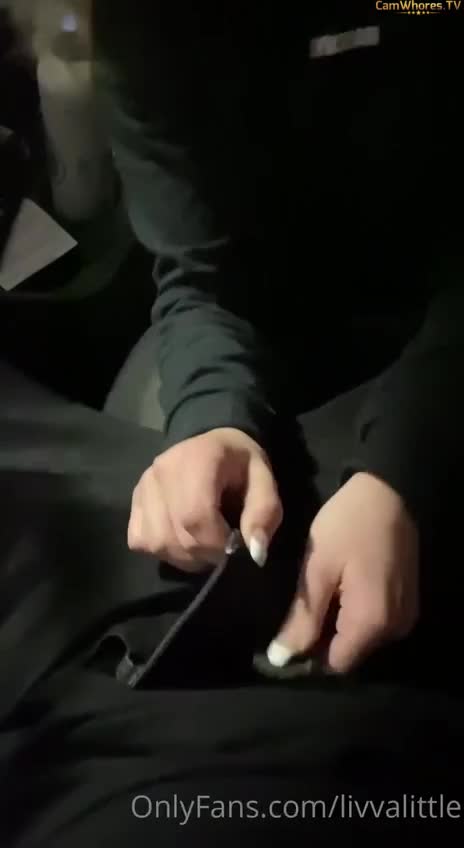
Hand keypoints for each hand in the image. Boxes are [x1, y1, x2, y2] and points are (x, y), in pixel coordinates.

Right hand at [128, 427, 282, 570]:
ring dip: (184, 556)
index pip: (195, 516)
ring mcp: (144, 485)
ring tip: (203, 545)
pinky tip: (181, 540)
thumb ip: (264, 513)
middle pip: (175, 534)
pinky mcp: (134, 498)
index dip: (216, 544)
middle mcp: (163, 470)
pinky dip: (163, 550)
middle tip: (222, 548)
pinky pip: (141, 540)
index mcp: (199, 459)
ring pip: (156, 542)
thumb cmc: (240, 464)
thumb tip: (254, 553)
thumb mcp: (264, 481)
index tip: (234, 547)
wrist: (212, 443)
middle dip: (204, 554)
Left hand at [267, 472, 418, 673]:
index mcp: (372, 623)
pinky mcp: (406, 602)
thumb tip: (280, 659)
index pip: (333, 665)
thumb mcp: (318, 569)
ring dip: (336, 626)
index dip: (305, 656)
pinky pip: (373, 623)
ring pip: (360, 639)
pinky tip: (336, 590)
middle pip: (348, 653)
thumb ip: (301, 619)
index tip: (281, 635)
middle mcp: (394, 629)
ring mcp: (404, 616)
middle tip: (293, 611)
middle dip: (320, 640)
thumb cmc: (348, 524)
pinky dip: (353, 614)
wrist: (390, 490)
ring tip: (314, 598)